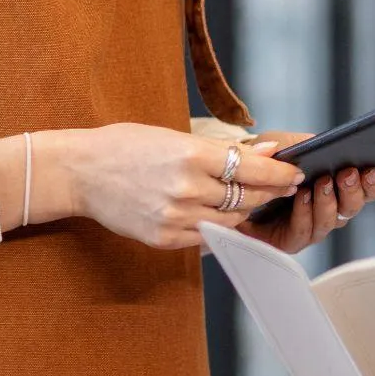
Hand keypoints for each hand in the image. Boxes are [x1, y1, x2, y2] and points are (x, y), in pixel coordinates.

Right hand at [0, 124, 302, 248]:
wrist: (79, 171)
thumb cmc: (126, 146)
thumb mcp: (174, 137)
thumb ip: (219, 150)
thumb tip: (265, 152)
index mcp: (191, 155)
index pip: (253, 169)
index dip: (280, 174)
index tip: (295, 173)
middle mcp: (187, 188)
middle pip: (247, 197)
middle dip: (269, 193)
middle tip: (284, 187)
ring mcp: (175, 216)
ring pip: (230, 220)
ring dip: (245, 211)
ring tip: (252, 200)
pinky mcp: (164, 238)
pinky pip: (205, 237)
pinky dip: (217, 227)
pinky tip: (220, 216)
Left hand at [233, 132, 374, 253]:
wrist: (227, 188)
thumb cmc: (258, 165)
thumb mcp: (277, 145)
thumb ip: (297, 142)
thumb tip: (317, 142)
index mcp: (334, 185)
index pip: (365, 189)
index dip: (374, 182)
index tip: (374, 169)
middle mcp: (326, 208)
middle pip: (353, 208)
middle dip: (354, 191)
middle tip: (349, 174)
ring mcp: (309, 226)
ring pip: (331, 222)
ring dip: (329, 202)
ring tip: (324, 182)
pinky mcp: (288, 241)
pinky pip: (303, 232)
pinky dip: (305, 214)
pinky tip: (303, 196)